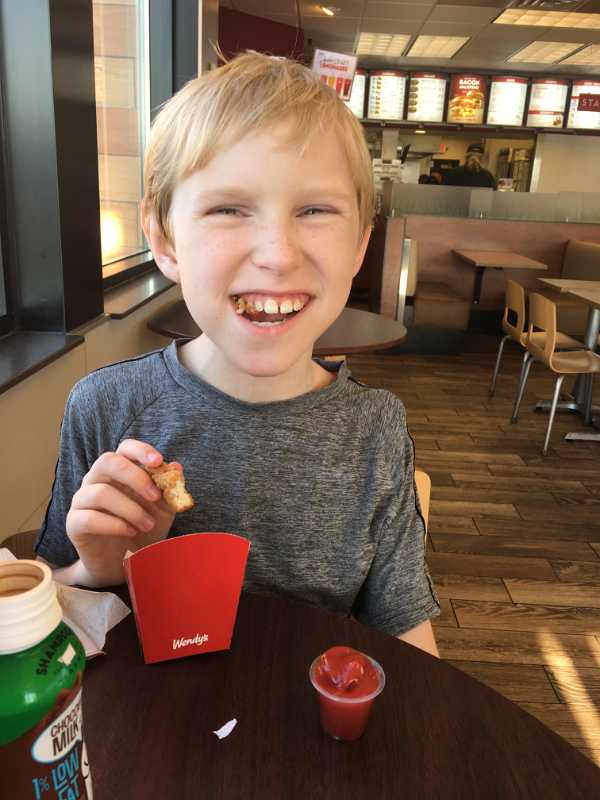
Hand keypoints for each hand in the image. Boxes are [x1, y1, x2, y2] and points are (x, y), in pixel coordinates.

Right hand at [66, 439, 178, 585]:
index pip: (124, 448)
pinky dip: (115, 525)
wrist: (123, 563)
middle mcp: (96, 480)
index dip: (140, 451)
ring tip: (147, 524)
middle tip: (155, 496)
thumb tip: (176, 467)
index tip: (159, 462)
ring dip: (130, 509)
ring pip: (100, 492)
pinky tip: (130, 532)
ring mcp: (81, 500)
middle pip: (107, 461)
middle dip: (135, 477)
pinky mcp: (74, 523)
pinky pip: (90, 518)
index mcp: (118, 471)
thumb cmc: (142, 529)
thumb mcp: (162, 510)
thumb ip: (168, 489)